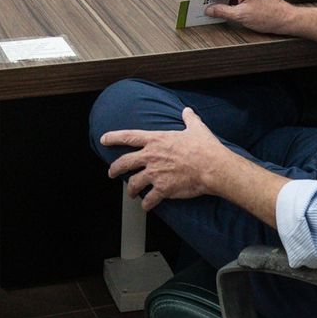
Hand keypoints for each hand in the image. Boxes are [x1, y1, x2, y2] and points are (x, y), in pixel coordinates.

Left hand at [101, 108, 226, 210]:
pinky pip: (149, 199)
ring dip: (130, 190)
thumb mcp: (196, 128)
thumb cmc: (204, 147)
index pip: (128, 137)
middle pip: (124, 163)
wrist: (212, 167)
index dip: (113, 137)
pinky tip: (146, 207)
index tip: (103, 139)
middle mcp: (151, 156)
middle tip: (111, 172)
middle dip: (115, 169)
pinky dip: (146, 205)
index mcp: (156, 140)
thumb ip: (189, 118)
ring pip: (133, 183)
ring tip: (130, 193)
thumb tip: (187, 111)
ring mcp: (155, 174)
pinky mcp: (163, 189)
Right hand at [199, 0, 297, 34]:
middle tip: (207, 8)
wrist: (286, 19)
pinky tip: (227, 10)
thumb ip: (222, 11)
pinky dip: (231, 1)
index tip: (202, 3)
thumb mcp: (241, 16)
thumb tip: (210, 9)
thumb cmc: (270, 16)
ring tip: (217, 11)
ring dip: (223, 1)